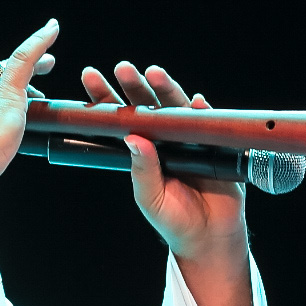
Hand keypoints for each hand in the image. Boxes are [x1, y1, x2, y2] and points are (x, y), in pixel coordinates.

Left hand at [79, 61, 247, 263]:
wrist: (208, 237)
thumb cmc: (173, 218)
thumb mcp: (150, 197)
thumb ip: (143, 170)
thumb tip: (134, 138)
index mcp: (141, 149)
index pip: (120, 118)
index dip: (106, 98)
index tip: (91, 77)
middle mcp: (163, 138)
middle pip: (146, 105)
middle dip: (133, 85)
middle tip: (122, 68)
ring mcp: (189, 139)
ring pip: (176, 108)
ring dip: (166, 89)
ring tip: (153, 73)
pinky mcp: (214, 145)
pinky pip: (210, 125)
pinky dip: (203, 113)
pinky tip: (197, 102)